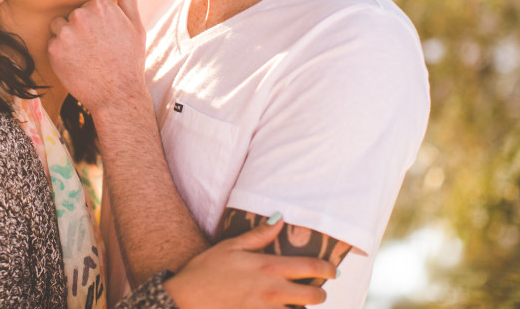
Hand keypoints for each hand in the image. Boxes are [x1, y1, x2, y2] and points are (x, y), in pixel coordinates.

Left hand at [48, 0, 146, 116]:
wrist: (117, 95)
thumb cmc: (129, 61)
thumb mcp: (136, 28)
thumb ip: (130, 1)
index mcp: (101, 5)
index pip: (88, 6)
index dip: (95, 23)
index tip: (104, 38)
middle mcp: (81, 15)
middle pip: (72, 15)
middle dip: (80, 29)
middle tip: (95, 49)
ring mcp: (66, 32)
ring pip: (59, 26)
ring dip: (67, 38)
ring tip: (84, 55)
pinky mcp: (54, 49)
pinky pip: (52, 43)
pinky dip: (60, 53)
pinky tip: (76, 63)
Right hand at [162, 218, 336, 308]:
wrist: (186, 299)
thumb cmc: (206, 270)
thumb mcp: (231, 246)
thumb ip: (259, 235)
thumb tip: (280, 219)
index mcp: (268, 268)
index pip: (310, 268)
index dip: (328, 269)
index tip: (333, 270)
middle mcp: (273, 292)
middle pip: (314, 297)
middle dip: (319, 293)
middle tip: (315, 289)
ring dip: (300, 308)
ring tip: (294, 302)